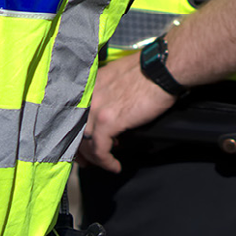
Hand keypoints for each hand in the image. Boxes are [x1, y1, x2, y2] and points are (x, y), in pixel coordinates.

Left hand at [76, 52, 177, 173]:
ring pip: (85, 142)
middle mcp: (88, 96)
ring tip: (106, 165)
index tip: (83, 145)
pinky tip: (115, 166)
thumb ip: (107, 94)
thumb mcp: (118, 78)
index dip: (76, 133)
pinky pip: (100, 148)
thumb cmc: (148, 72)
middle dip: (81, 150)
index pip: (73, 115)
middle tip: (89, 162)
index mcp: (89, 85)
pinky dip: (106, 161)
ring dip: (95, 158)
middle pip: (74, 130)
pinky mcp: (108, 120)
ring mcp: (96, 108)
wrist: (162, 69)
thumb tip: (110, 113)